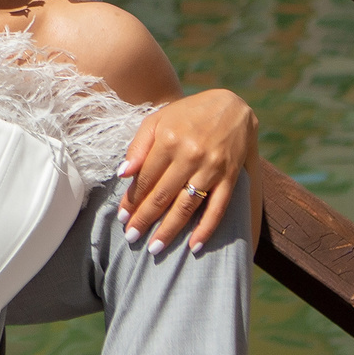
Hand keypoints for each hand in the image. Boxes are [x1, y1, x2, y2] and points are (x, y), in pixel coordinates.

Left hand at [117, 88, 256, 254]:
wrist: (232, 106)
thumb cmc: (187, 115)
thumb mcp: (157, 120)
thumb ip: (138, 147)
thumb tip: (122, 174)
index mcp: (168, 140)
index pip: (145, 179)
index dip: (132, 200)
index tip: (122, 217)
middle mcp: (190, 155)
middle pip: (162, 195)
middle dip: (145, 219)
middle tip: (131, 238)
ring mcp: (212, 167)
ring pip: (187, 206)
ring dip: (170, 230)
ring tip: (155, 248)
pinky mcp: (231, 177)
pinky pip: (218, 208)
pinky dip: (206, 229)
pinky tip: (194, 247)